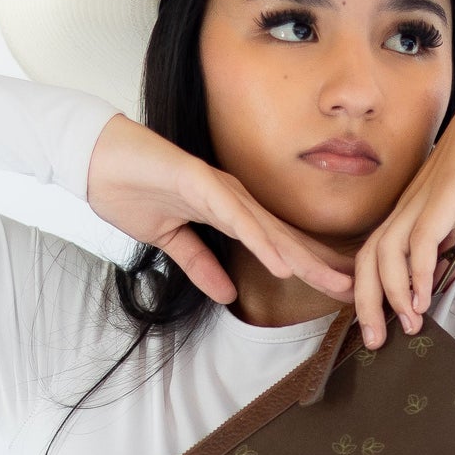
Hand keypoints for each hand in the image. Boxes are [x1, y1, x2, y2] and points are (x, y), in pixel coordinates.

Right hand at [84, 113, 356, 307]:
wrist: (95, 159)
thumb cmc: (132, 190)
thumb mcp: (170, 240)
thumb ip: (200, 264)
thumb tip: (226, 295)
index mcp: (230, 211)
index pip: (278, 244)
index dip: (311, 266)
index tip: (340, 289)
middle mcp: (234, 198)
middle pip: (286, 238)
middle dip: (323, 265)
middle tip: (359, 290)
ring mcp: (219, 190)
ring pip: (269, 230)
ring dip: (303, 258)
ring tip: (333, 282)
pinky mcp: (198, 184)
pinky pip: (235, 219)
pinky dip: (260, 242)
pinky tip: (282, 263)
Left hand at [349, 65, 454, 347]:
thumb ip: (452, 234)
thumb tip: (448, 265)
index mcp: (409, 209)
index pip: (373, 255)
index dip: (369, 291)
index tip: (379, 322)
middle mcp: (406, 207)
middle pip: (366, 261)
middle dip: (366, 305)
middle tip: (375, 341)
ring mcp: (420, 201)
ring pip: (384, 256)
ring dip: (393, 297)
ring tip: (408, 325)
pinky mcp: (441, 198)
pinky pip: (417, 244)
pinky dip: (417, 276)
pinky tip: (423, 301)